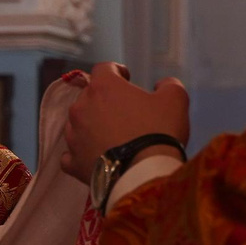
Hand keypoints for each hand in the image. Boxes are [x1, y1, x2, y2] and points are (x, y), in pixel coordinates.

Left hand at [59, 63, 190, 182]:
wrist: (144, 176)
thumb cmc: (158, 131)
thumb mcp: (175, 100)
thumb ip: (168, 85)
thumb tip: (162, 85)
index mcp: (102, 87)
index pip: (104, 69)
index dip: (116, 71)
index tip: (126, 79)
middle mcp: (81, 107)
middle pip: (89, 96)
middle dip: (104, 100)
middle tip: (123, 113)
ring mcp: (73, 136)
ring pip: (77, 124)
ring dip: (91, 126)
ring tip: (110, 137)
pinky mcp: (72, 162)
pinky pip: (70, 154)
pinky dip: (80, 153)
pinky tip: (93, 157)